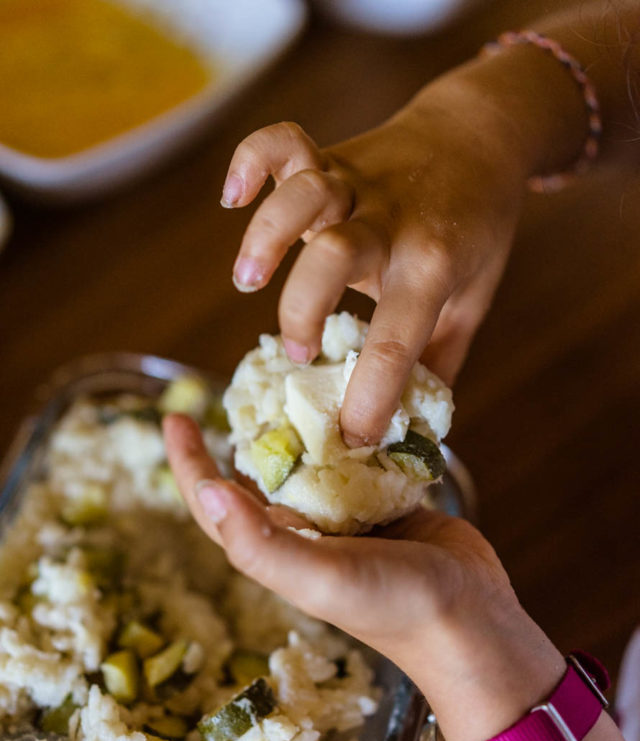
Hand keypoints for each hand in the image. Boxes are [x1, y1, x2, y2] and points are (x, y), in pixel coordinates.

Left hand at [163, 413, 564, 740]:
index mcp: (276, 548)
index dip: (189, 463)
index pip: (215, 503)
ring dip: (297, 422)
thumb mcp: (318, 579)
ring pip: (308, 459)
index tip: (175, 415)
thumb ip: (261, 543)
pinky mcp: (382, 500)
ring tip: (294, 376)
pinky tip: (351, 394)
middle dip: (243, 429)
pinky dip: (348, 427)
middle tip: (240, 381)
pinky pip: (355, 456)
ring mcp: (344, 514)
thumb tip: (206, 491)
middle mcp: (303, 529)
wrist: (469, 620)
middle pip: (257, 473)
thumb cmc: (393, 606)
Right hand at [221, 74, 527, 445]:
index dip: (369, 399)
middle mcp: (390, 221)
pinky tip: (234, 197)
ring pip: (303, 193)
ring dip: (265, 237)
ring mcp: (358, 182)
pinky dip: (250, 161)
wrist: (480, 137)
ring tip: (248, 282)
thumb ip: (440, 361)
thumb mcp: (473, 301)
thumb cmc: (474, 231)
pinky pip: (282, 142)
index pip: (396, 341)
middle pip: (334, 255)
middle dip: (302, 312)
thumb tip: (413, 424)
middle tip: (298, 352)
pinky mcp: (332, 155)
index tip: (353, 437)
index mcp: (431, 266)